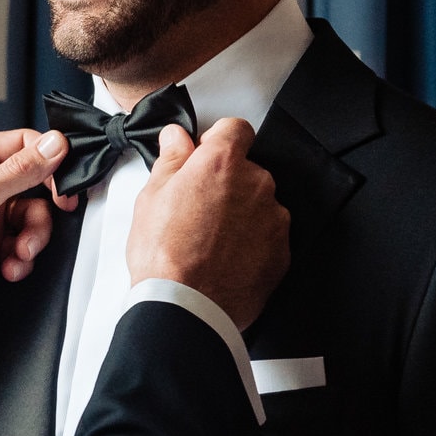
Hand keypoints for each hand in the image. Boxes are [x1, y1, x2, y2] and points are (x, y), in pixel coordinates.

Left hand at [0, 129, 69, 324]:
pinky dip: (21, 258)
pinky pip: (22, 244)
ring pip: (32, 218)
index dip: (49, 161)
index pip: (22, 145)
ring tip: (20, 252)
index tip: (65, 181)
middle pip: (34, 184)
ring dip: (32, 238)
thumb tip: (54, 146)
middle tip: (57, 214)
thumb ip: (20, 171)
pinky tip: (8, 266)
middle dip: (43, 208)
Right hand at [126, 119, 288, 330]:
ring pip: (259, 204)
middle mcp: (256, 184)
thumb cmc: (165, 256)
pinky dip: (253, 243)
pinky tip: (225, 258)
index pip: (235, 129)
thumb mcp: (152, 197)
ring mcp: (274, 218)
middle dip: (226, 183)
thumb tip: (177, 138)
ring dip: (241, 214)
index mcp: (222, 164)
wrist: (186, 307)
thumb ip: (172, 159)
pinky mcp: (283, 251)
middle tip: (197, 210)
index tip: (205, 157)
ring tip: (210, 241)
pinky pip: (269, 236)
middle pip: (247, 170)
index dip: (217, 141)